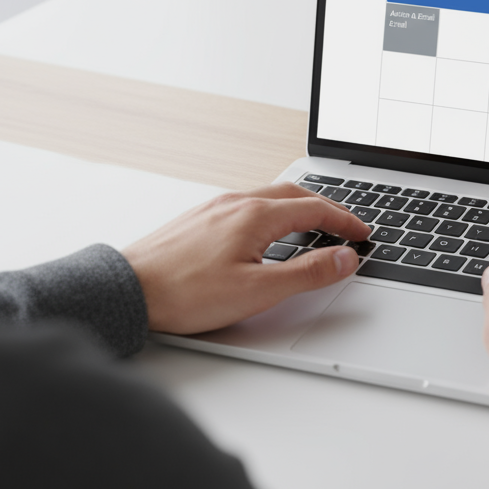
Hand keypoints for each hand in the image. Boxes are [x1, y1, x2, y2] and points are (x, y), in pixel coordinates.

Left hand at [121, 183, 369, 333]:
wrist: (126, 291)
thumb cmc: (184, 294)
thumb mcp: (258, 290)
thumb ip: (307, 273)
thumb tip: (345, 258)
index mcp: (255, 216)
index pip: (315, 209)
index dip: (345, 221)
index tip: (363, 233)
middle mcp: (235, 203)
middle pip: (294, 194)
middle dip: (327, 207)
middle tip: (346, 224)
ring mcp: (214, 208)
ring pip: (268, 197)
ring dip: (299, 206)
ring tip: (314, 224)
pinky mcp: (198, 219)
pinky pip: (246, 204)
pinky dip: (272, 211)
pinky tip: (267, 230)